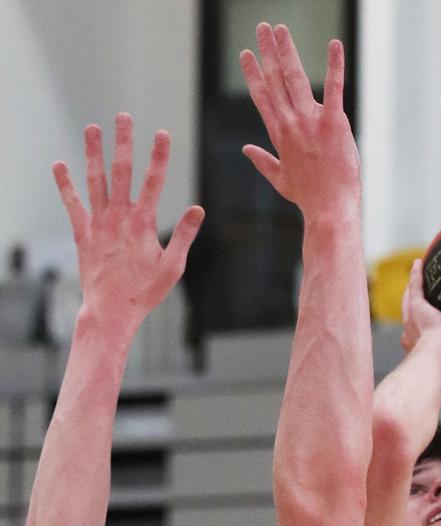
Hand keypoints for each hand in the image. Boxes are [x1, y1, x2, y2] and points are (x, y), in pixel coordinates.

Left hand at [53, 113, 203, 335]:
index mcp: (143, 223)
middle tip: (123, 116)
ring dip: (93, 153)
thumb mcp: (173, 267)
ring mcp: (98, 224)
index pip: (154, 181)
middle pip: (122, 171)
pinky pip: (72, 204)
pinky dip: (65, 184)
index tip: (163, 133)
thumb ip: (185, 235)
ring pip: (95, 180)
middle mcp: (119, 217)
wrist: (112, 310)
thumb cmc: (146, 292)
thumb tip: (198, 209)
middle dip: (123, 142)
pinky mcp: (83, 234)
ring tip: (92, 128)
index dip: (159, 156)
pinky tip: (59, 164)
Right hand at [240, 23, 359, 218]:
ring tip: (280, 28)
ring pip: (295, 78)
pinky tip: (334, 44)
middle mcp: (291, 124)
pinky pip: (334, 88)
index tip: (246, 54)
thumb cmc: (308, 197)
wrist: (329, 208)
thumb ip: (262, 161)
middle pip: (275, 80)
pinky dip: (334, 65)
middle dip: (267, 52)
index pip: (262, 97)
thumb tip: (246, 150)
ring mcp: (311, 122)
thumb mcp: (280, 179)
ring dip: (287, 51)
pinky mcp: (333, 124)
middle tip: (261, 28)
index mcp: (279, 134)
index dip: (253, 74)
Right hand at [402, 259, 440, 415]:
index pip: (413, 342)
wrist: (436, 364)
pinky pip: (417, 286)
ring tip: (416, 275)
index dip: (413, 339)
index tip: (414, 337)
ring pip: (410, 300)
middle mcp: (411, 334)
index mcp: (417, 351)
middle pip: (409, 319)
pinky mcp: (418, 306)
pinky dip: (417, 275)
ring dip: (412, 288)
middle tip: (412, 302)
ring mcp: (413, 318)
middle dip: (410, 310)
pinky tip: (420, 262)